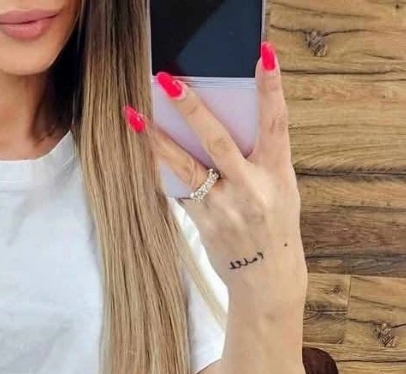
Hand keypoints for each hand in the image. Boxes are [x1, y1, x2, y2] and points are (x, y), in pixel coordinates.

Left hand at [124, 41, 307, 302]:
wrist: (265, 277)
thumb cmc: (273, 225)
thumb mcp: (281, 187)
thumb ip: (258, 158)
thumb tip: (220, 124)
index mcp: (277, 172)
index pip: (277, 122)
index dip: (272, 88)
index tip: (265, 56)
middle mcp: (251, 187)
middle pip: (218, 141)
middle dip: (193, 109)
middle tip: (168, 82)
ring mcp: (224, 206)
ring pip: (185, 168)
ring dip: (157, 141)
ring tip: (134, 116)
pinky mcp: (202, 222)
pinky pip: (175, 191)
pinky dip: (159, 170)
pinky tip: (139, 152)